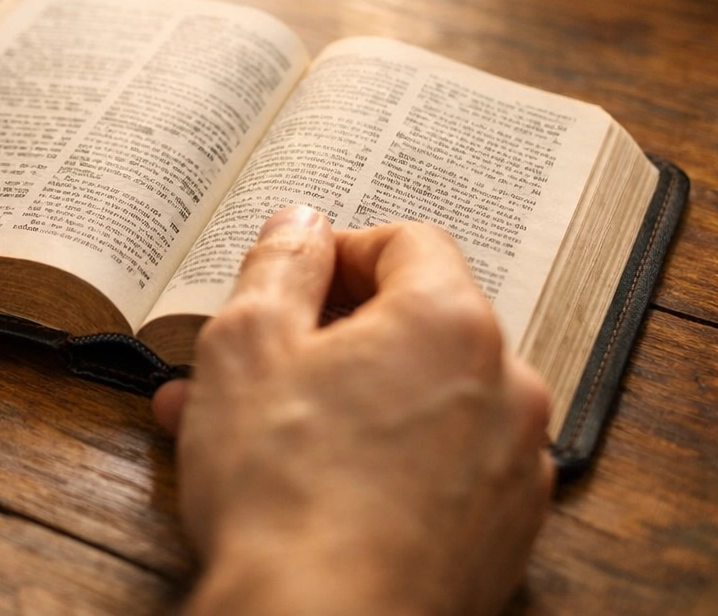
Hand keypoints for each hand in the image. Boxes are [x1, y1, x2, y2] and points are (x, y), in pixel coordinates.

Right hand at [153, 206, 553, 615]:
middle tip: (252, 361)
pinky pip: (440, 468)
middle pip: (415, 325)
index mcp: (450, 323)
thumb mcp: (245, 345)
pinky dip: (383, 461)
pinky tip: (308, 486)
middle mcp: (506, 387)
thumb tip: (302, 224)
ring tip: (253, 431)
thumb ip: (279, 265)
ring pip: (420, 402)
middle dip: (327, 335)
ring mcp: (513, 468)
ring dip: (344, 400)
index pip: (408, 241)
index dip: (338, 250)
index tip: (289, 279)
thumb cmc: (282, 488)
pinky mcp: (503, 535)